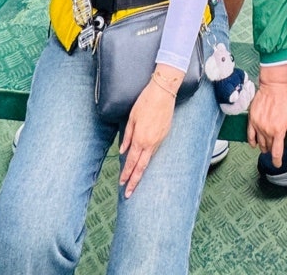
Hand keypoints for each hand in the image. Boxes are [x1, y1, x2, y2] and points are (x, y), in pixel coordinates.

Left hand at [119, 78, 176, 196]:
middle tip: (128, 193)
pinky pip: (154, 150)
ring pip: (148, 160)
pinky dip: (148, 159)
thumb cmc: (145, 102)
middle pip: (141, 167)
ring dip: (141, 171)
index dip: (126, 174)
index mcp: (140, 139)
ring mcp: (159, 140)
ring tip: (135, 180)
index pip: (131, 162)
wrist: (163, 93)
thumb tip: (122, 150)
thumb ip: (127, 136)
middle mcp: (150, 143)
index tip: (122, 184)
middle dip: (134, 181)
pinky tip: (144, 161)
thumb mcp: (132, 118)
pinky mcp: (164, 135)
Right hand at [247, 75, 286, 167]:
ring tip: (268, 145)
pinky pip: (249, 135)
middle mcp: (266, 130)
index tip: (278, 164)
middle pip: (269, 147)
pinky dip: (252, 142)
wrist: (274, 86)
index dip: (277, 161)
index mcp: (278, 131)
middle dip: (273, 149)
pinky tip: (255, 144)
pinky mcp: (251, 119)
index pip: (276, 153)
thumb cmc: (286, 100)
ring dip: (265, 146)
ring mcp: (257, 125)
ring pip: (260, 143)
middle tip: (277, 146)